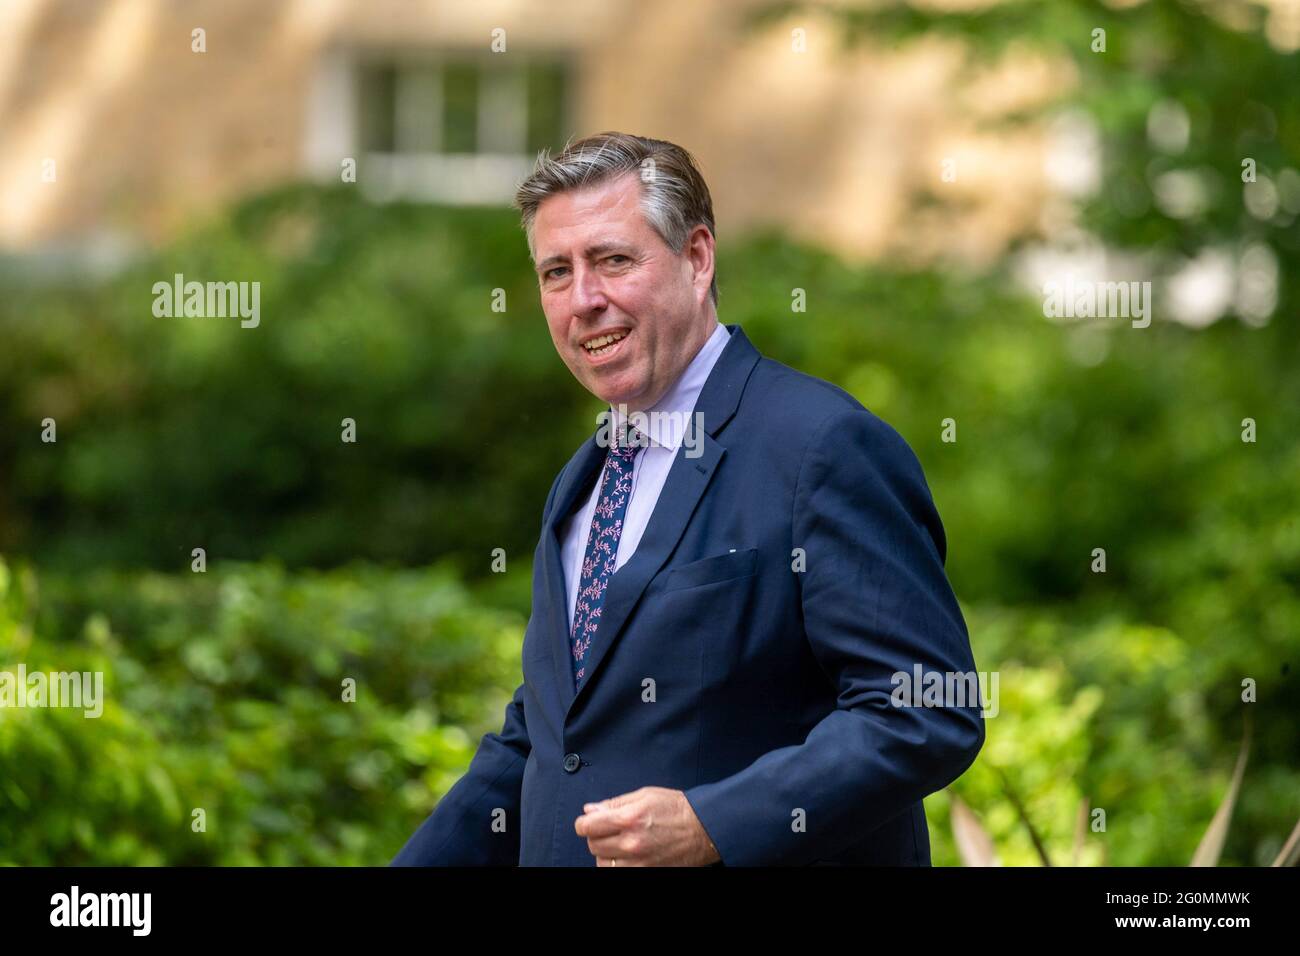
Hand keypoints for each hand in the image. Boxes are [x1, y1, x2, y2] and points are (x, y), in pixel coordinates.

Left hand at [574, 786, 720, 865]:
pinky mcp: (646, 873)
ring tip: (620, 844)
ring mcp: (639, 862)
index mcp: (628, 819)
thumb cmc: (677, 809)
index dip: (585, 823)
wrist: (704, 829)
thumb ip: (614, 803)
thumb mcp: (644, 795)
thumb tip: (590, 810)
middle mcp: (631, 843)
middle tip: (610, 830)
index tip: (589, 822)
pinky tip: (628, 856)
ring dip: (607, 854)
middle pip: (593, 845)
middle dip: (597, 836)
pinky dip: (619, 865)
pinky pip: (619, 873)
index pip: (587, 827)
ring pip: (603, 864)